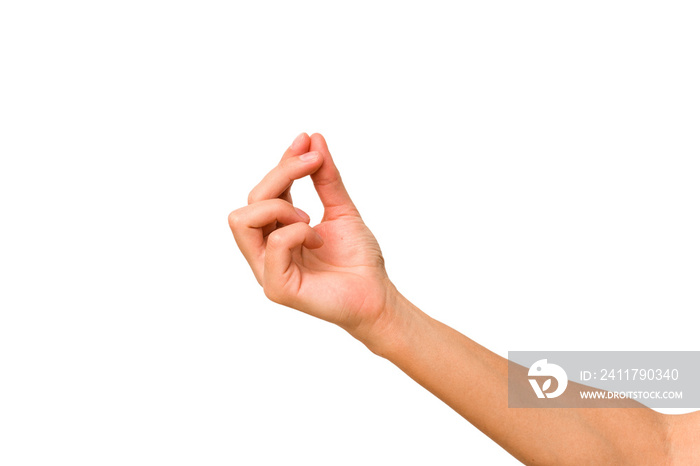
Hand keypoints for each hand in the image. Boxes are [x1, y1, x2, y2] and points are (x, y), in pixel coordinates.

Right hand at [229, 133, 397, 346]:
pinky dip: (296, 232)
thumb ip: (326, 178)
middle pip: (250, 200)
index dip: (282, 163)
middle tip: (314, 166)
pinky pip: (273, 244)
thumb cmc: (358, 259)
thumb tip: (313, 139)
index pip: (264, 191)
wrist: (377, 295)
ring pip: (243, 220)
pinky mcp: (277, 287)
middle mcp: (266, 250)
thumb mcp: (342, 209)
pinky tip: (317, 241)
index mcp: (277, 232)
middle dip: (282, 174)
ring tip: (310, 220)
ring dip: (280, 206)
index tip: (306, 140)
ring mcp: (267, 270)